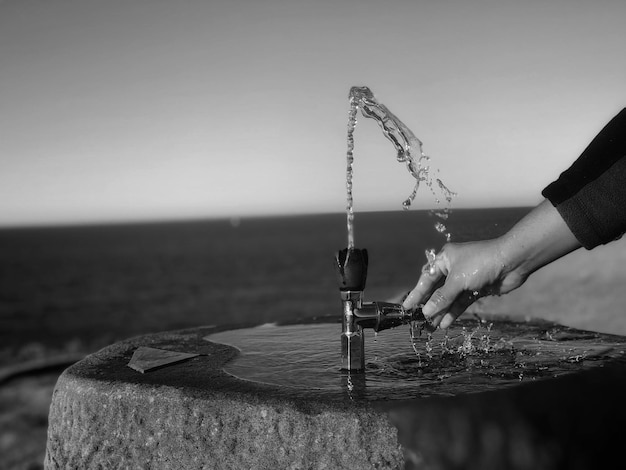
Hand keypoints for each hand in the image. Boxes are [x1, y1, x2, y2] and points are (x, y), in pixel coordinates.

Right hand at [402, 239, 525, 328]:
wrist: (512, 261)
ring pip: (449, 298)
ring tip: (430, 327)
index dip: (416, 294)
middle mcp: (453, 268)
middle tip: (418, 320)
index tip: (406, 307)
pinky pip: (461, 303)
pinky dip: (453, 312)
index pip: (426, 278)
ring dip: (441, 312)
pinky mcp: (476, 289)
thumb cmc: (481, 263)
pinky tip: (444, 323)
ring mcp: (465, 279)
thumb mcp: (458, 280)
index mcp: (445, 259)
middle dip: (429, 305)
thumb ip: (442, 297)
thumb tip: (426, 311)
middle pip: (437, 290)